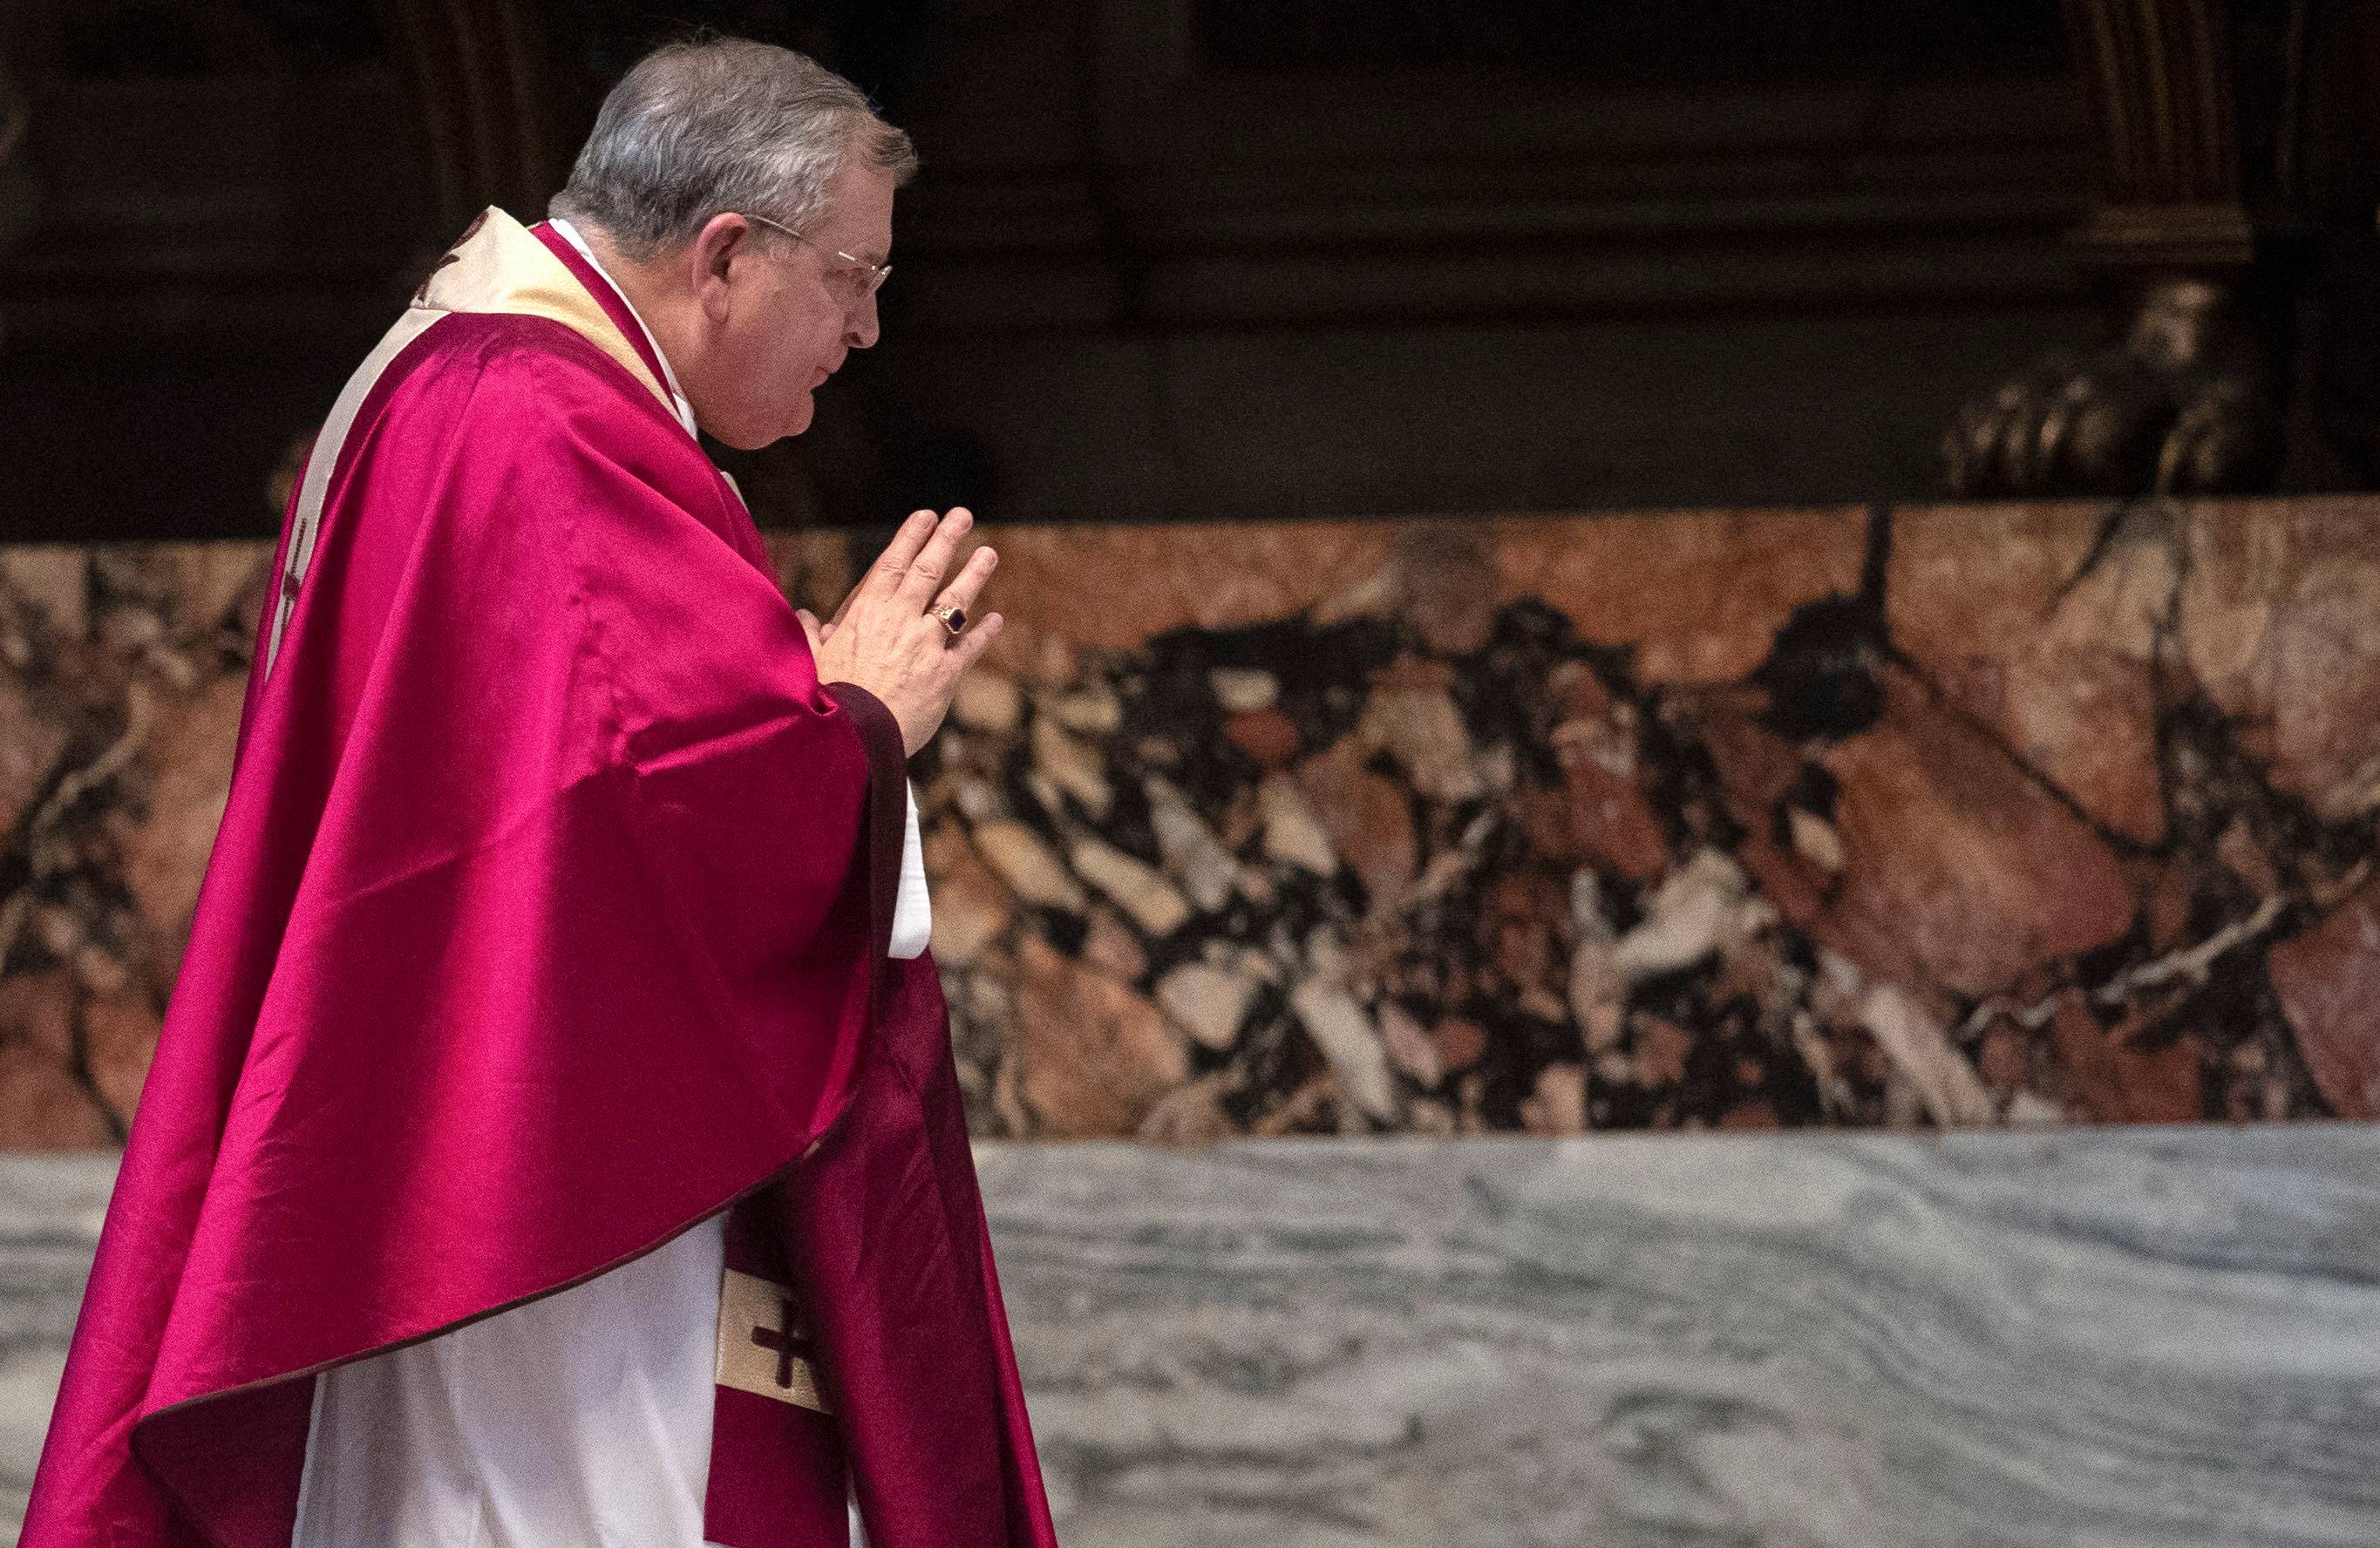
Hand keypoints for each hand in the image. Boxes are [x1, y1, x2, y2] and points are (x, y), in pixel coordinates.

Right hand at [797, 507, 1002, 756]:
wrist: (854, 736)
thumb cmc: (827, 698)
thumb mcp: (813, 660)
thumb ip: (810, 634)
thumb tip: (804, 617)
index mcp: (867, 612)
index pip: (892, 564)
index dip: (911, 537)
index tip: (926, 516)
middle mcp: (901, 620)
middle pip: (928, 570)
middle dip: (947, 538)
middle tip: (963, 515)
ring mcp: (926, 645)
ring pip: (955, 601)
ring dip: (974, 574)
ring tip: (989, 553)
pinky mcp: (945, 674)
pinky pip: (969, 647)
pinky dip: (984, 632)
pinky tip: (995, 620)